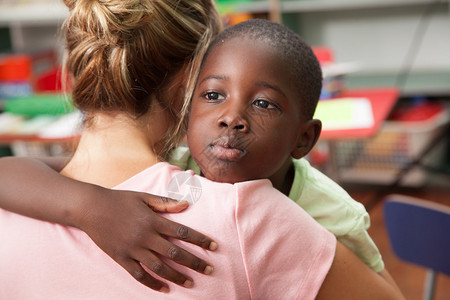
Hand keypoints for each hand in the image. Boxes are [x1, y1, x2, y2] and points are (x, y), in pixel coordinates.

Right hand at [74, 187, 216, 291]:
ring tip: (191, 282)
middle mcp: (145, 237)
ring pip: (159, 267)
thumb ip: (165, 202)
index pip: (182, 232)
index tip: (215, 246)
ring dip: (176, 276)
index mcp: (153, 220)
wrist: (91, 208)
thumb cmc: (120, 199)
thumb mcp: (144, 197)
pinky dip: (152, 283)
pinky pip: (139, 275)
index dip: (200, 240)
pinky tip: (164, 289)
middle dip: (194, 262)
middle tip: (209, 270)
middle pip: (174, 253)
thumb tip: (186, 205)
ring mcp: (133, 249)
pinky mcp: (121, 259)